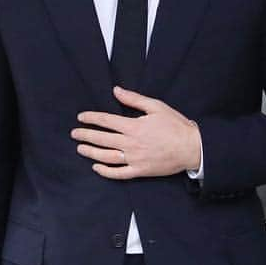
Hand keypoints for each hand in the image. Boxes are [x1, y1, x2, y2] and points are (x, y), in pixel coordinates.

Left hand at [71, 86, 201, 177]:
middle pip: (102, 139)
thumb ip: (134, 99)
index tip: (81, 118)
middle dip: (85, 135)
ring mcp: (134, 159)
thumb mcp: (156, 106)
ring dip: (91, 152)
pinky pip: (119, 174)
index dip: (91, 118)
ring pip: (106, 157)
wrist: (191, 148)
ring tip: (80, 148)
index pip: (106, 121)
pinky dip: (106, 172)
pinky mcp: (140, 171)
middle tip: (74, 134)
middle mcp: (131, 143)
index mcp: (134, 126)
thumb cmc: (175, 125)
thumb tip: (116, 90)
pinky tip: (96, 167)